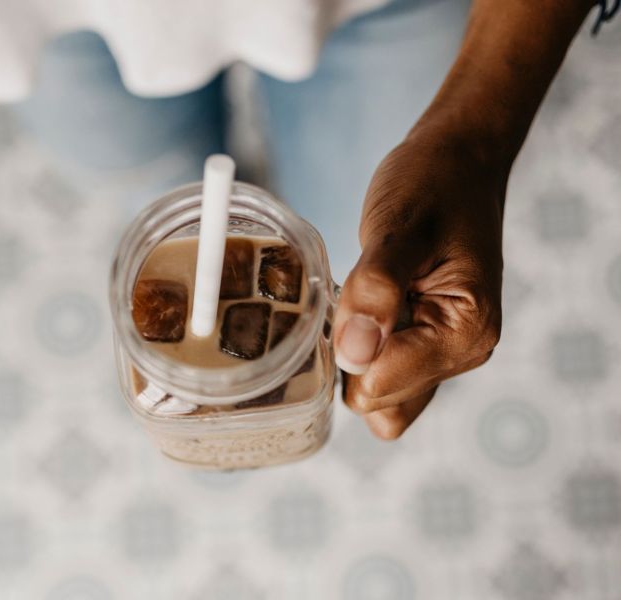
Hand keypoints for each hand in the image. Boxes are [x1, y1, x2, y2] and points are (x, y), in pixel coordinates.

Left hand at [333, 126, 504, 439]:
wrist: (459, 160)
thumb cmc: (434, 183)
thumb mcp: (399, 227)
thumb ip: (376, 289)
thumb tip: (354, 356)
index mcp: (464, 333)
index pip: (380, 388)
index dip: (344, 350)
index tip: (339, 301)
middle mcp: (461, 353)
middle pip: (376, 400)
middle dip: (347, 356)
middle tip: (345, 296)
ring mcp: (444, 352)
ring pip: (378, 394)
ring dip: (352, 355)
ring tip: (353, 299)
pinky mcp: (426, 341)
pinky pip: (383, 373)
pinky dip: (360, 350)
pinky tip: (358, 307)